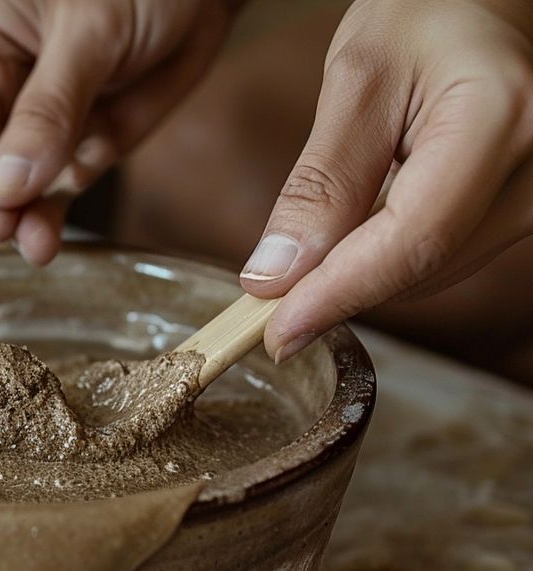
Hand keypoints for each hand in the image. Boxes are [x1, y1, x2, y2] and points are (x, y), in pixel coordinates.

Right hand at [0, 0, 238, 263]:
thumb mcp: (90, 33)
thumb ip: (49, 108)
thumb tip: (6, 183)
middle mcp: (2, 86)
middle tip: (12, 232)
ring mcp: (42, 121)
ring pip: (18, 184)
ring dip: (25, 217)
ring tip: (38, 247)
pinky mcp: (83, 143)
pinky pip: (60, 186)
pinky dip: (55, 211)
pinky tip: (49, 234)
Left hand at [240, 0, 532, 361]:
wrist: (484, 0)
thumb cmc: (427, 11)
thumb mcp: (357, 80)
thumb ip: (322, 182)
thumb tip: (275, 277)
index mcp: (500, 119)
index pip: (412, 239)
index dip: (336, 294)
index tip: (276, 333)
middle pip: (424, 266)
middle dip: (340, 288)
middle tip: (267, 299)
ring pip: (436, 271)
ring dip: (365, 272)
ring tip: (316, 244)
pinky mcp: (528, 206)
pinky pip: (451, 254)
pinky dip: (393, 255)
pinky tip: (359, 230)